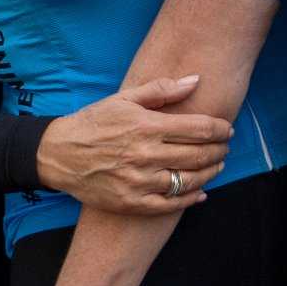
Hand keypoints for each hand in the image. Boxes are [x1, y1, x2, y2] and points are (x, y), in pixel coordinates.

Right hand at [35, 74, 230, 212]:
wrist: (59, 154)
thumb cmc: (94, 122)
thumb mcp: (124, 99)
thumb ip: (161, 89)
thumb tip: (195, 80)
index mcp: (146, 126)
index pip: (198, 128)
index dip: (220, 129)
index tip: (227, 129)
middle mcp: (145, 155)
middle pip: (199, 155)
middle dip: (219, 151)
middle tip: (225, 147)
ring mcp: (138, 182)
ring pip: (188, 180)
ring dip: (210, 173)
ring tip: (217, 166)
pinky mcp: (131, 203)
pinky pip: (170, 205)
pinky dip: (190, 199)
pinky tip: (200, 192)